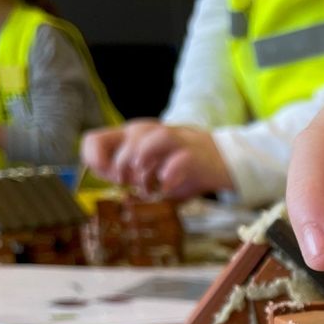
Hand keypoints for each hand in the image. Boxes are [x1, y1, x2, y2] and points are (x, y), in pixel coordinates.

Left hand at [80, 121, 233, 198]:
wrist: (227, 162)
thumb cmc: (187, 169)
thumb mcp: (153, 175)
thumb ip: (132, 180)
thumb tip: (115, 191)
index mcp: (133, 137)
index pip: (96, 140)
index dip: (95, 160)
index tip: (110, 180)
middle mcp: (148, 132)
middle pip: (121, 143)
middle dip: (122, 170)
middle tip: (133, 187)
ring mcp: (172, 139)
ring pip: (143, 143)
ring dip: (140, 169)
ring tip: (149, 187)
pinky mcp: (192, 152)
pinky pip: (174, 159)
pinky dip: (166, 175)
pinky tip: (167, 187)